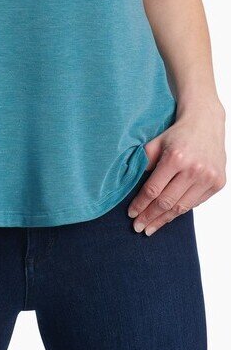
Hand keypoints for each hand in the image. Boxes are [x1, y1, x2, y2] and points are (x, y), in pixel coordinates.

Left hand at [127, 101, 225, 235]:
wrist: (205, 122)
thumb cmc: (177, 133)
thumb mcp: (155, 141)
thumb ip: (144, 161)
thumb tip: (132, 185)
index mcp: (176, 157)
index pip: (153, 189)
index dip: (140, 204)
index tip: (131, 214)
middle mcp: (194, 169)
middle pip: (167, 202)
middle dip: (150, 217)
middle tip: (138, 227)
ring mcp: (208, 177)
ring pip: (182, 207)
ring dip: (164, 220)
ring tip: (151, 228)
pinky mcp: (218, 183)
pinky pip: (195, 203)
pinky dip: (181, 210)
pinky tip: (169, 215)